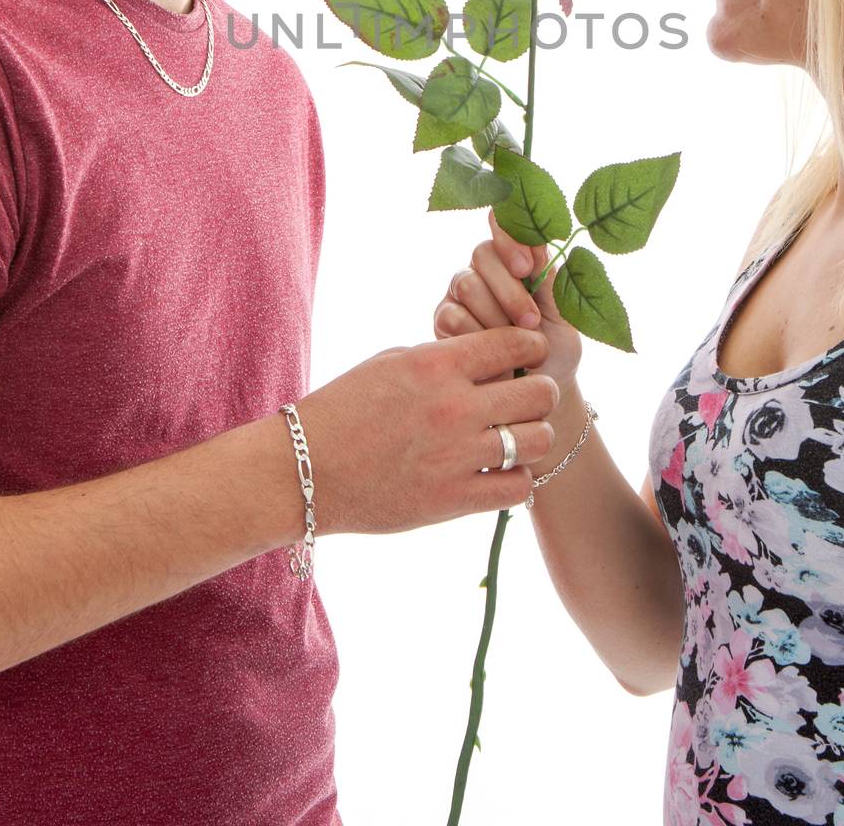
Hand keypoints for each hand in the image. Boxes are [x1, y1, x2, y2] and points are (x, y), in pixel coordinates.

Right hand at [294, 326, 559, 536]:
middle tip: (526, 400)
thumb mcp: (390, 363)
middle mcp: (454, 406)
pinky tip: (498, 472)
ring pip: (538, 440)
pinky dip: (516, 479)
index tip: (529, 353)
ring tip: (515, 438)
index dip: (531, 345)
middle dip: (540, 392)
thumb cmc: (343, 410)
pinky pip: (518, 487)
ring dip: (533, 437)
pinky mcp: (452, 500)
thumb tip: (486, 359)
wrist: (303, 470)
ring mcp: (456, 456)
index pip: (515, 342)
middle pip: (540, 392)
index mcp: (436, 364)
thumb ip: (442, 359)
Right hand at [432, 209, 583, 395]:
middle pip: (482, 254)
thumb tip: (537, 242)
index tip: (527, 267)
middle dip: (510, 290)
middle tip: (532, 321)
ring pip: (467, 284)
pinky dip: (477, 336)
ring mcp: (460, 293)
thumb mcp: (563, 311)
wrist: (540, 387)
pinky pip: (452, 316)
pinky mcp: (444, 320)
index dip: (511, 238)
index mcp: (514, 256)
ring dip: (497, 316)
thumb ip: (548, 275)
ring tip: (519, 343)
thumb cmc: (556, 344)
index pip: (504, 225)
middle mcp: (483, 269)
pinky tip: (493, 354)